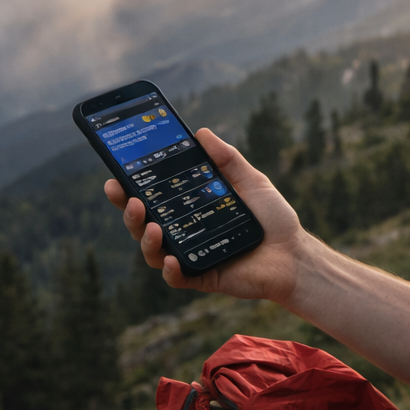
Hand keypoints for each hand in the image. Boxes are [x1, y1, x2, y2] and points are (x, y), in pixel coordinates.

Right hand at [104, 127, 311, 304]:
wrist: (294, 253)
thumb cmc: (272, 218)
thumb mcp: (250, 180)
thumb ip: (226, 158)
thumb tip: (200, 132)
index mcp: (188, 208)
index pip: (151, 198)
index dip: (128, 189)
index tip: (115, 176)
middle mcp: (183, 232)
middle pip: (142, 224)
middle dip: (127, 211)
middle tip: (129, 199)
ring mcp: (190, 256)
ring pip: (153, 252)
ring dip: (145, 238)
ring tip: (153, 226)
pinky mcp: (202, 277)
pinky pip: (177, 277)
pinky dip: (170, 269)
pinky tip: (172, 258)